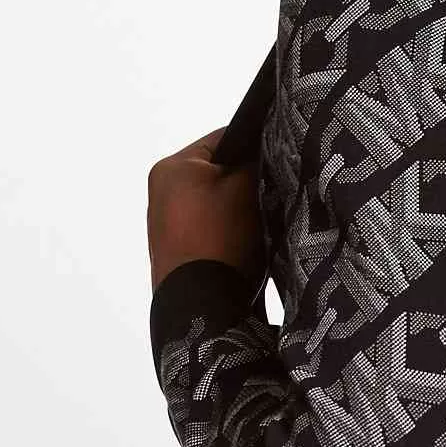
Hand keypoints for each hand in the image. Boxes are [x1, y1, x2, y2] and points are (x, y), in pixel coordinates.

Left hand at [147, 127, 266, 295]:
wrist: (202, 308)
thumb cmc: (221, 239)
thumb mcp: (247, 188)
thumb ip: (257, 159)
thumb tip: (267, 148)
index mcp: (172, 168)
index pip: (224, 138)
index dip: (258, 145)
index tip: (283, 158)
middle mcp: (162, 192)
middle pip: (221, 171)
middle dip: (249, 180)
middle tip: (277, 189)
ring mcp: (167, 225)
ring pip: (219, 201)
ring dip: (242, 208)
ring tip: (266, 219)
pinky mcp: (178, 251)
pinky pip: (213, 227)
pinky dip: (232, 231)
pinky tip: (251, 242)